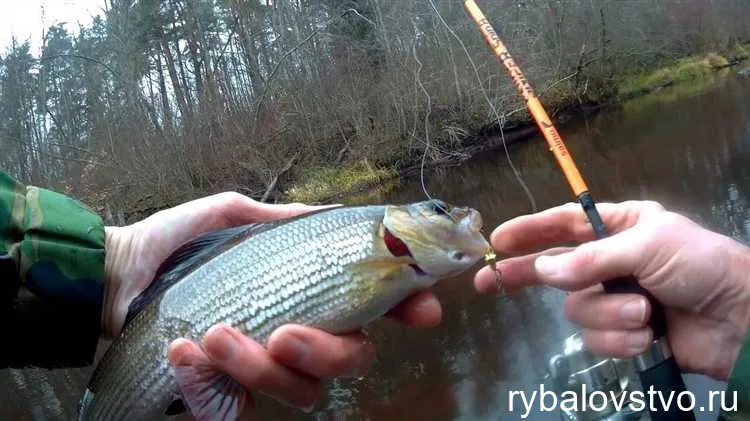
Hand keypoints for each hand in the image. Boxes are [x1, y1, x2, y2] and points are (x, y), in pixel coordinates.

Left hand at [103, 192, 442, 409]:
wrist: (118, 276)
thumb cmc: (178, 245)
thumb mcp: (233, 217)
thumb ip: (283, 219)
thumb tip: (333, 212)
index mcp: (310, 291)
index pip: (375, 306)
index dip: (407, 309)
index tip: (423, 312)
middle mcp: (300, 334)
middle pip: (352, 360)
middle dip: (326, 352)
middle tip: (284, 333)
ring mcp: (266, 369)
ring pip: (302, 391)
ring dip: (260, 367)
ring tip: (213, 336)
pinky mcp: (228, 395)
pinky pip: (242, 408)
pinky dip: (213, 385)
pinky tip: (185, 354)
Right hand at [474, 200, 749, 380]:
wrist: (741, 319)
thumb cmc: (700, 266)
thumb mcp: (648, 246)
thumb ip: (592, 258)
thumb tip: (543, 270)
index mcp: (620, 226)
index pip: (564, 224)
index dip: (530, 231)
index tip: (497, 240)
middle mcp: (611, 260)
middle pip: (554, 268)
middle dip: (525, 275)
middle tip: (489, 281)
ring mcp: (615, 298)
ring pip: (578, 309)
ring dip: (610, 314)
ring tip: (644, 313)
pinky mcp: (623, 333)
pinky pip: (598, 338)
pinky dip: (621, 338)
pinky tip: (647, 334)